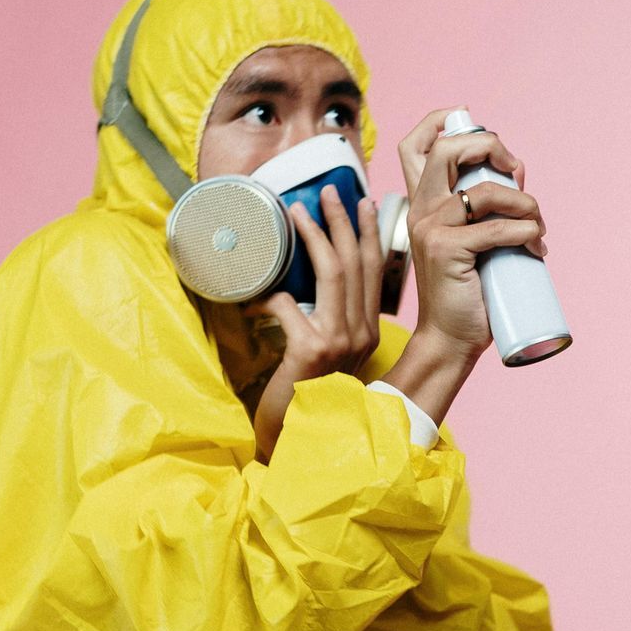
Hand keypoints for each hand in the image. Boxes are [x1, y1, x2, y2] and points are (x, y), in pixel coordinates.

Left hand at [246, 186, 384, 460]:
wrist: (298, 438)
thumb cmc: (304, 393)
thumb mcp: (326, 353)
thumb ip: (328, 320)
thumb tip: (309, 280)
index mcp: (367, 331)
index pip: (374, 272)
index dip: (368, 234)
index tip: (362, 203)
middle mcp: (361, 334)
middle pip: (354, 263)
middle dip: (341, 221)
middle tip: (327, 192)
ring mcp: (340, 342)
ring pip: (331, 273)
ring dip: (313, 235)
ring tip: (296, 210)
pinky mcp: (311, 351)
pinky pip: (289, 304)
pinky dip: (270, 294)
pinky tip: (255, 294)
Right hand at [393, 107, 547, 359]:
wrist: (450, 338)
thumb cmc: (467, 291)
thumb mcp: (470, 240)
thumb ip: (482, 210)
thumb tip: (518, 178)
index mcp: (422, 204)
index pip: (415, 145)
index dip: (441, 121)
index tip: (475, 126)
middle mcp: (420, 210)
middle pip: (449, 149)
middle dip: (491, 147)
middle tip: (515, 171)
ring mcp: (431, 228)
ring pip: (487, 191)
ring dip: (525, 203)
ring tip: (537, 225)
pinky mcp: (447, 250)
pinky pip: (499, 229)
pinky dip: (527, 233)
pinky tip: (536, 248)